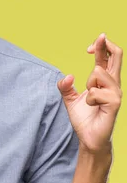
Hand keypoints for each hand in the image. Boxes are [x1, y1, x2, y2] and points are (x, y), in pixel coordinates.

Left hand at [58, 33, 122, 153]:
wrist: (89, 138)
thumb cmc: (84, 119)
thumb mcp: (70, 99)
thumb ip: (65, 87)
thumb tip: (68, 76)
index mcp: (104, 81)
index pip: (106, 58)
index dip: (101, 46)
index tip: (89, 46)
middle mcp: (113, 84)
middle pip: (117, 56)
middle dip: (105, 45)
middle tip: (93, 44)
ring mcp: (116, 93)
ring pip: (99, 73)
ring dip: (89, 83)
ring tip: (90, 98)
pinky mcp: (115, 103)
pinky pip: (95, 92)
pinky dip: (88, 99)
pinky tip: (92, 107)